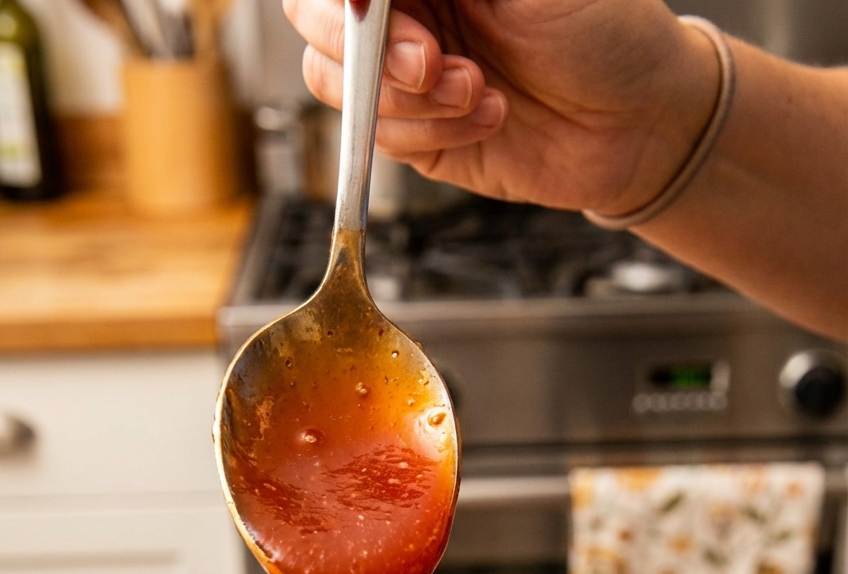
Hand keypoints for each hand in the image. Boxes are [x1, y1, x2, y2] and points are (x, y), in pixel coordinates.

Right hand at [283, 0, 719, 214]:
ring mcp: (404, 75)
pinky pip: (379, 138)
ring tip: (476, 91)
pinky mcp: (417, 135)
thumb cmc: (603, 28)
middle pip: (315, 18)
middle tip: (430, 62)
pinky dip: (432, 131)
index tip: (369, 3)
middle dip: (365, 48)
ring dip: (404, 97)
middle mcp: (406, 9)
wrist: (639, 123)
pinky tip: (490, 117)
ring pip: (336, 83)